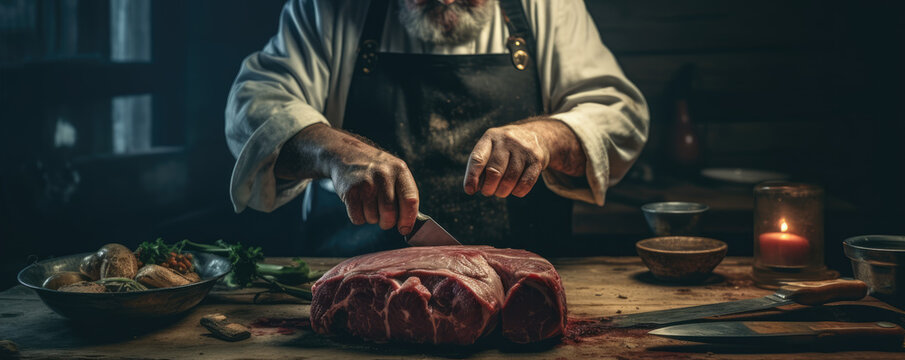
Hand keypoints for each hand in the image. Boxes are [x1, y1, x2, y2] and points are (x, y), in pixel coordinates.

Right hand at [275, 124, 418, 234]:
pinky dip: (359, 217)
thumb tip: (409, 226)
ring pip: (373, 218)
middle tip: (384, 219)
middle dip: (387, 222)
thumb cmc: (376, 171)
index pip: (410, 201)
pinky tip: (358, 203)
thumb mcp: (395, 174)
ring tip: (369, 202)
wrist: (346, 154)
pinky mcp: (350, 191)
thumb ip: (404, 196)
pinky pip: (358, 218)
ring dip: (372, 218)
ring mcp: (366, 182)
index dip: (408, 219)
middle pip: (390, 214)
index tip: (404, 229)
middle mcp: (383, 174)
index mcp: (400, 170)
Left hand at [463, 118, 585, 197]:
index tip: (469, 190)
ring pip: (510, 179)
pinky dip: (518, 191)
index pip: (478, 158)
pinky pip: (526, 182)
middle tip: (487, 192)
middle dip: (489, 188)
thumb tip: (473, 188)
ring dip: (503, 191)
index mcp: (490, 137)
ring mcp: (523, 149)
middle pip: (494, 171)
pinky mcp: (537, 159)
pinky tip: (514, 190)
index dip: (472, 177)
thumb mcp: (490, 149)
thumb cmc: (504, 149)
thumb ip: (480, 167)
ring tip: (500, 192)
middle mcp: (507, 140)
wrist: (536, 135)